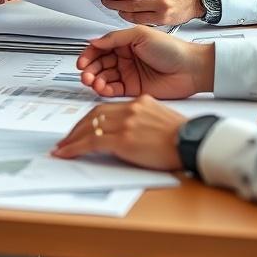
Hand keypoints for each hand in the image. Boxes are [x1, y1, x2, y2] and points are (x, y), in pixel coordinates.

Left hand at [53, 96, 185, 170]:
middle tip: (66, 139)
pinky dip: (75, 148)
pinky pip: (91, 143)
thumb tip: (125, 133)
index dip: (89, 119)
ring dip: (72, 139)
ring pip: (89, 128)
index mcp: (139, 102)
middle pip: (93, 115)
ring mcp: (126, 123)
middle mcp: (130, 109)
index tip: (80, 128)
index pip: (105, 108)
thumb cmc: (183, 138)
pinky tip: (67, 153)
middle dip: (76, 128)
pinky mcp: (123, 139)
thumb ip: (140, 121)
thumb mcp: (159, 120)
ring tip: (62, 148)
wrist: (193, 143)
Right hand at [77, 27, 214, 98]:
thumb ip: (115, 38)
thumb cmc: (172, 49)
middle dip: (89, 69)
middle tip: (85, 73)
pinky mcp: (133, 89)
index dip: (89, 55)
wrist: (191, 69)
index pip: (100, 48)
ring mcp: (128, 74)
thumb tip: (95, 41)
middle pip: (99, 64)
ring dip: (95, 80)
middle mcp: (125, 58)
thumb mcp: (140, 35)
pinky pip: (113, 90)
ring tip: (93, 81)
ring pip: (104, 78)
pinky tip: (102, 88)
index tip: (82, 61)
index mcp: (125, 43)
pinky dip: (105, 90)